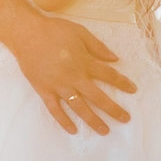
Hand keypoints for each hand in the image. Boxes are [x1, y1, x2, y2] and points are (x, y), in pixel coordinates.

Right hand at [4, 7, 135, 133]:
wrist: (26, 33)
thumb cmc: (54, 30)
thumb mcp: (80, 32)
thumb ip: (98, 47)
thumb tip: (115, 59)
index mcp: (84, 62)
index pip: (109, 76)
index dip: (122, 83)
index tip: (133, 90)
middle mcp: (74, 77)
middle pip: (98, 97)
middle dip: (113, 109)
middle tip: (126, 119)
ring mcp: (58, 86)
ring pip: (79, 108)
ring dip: (93, 120)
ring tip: (104, 130)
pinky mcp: (44, 91)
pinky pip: (55, 110)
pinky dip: (64, 121)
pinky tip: (73, 130)